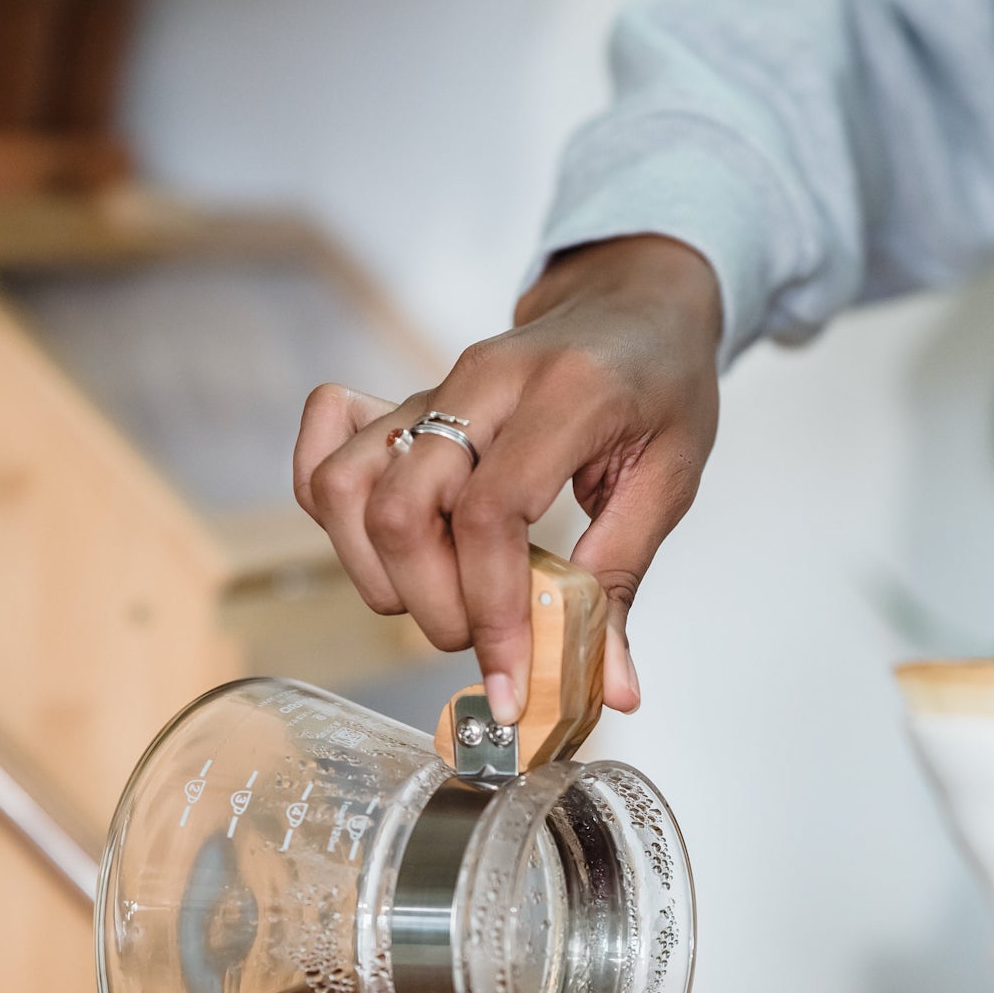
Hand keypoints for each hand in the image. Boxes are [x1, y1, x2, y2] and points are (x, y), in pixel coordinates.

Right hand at [293, 235, 721, 722]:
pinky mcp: (398, 401)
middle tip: (483, 637)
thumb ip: (623, 581)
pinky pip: (324, 450)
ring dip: (379, 573)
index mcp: (564, 394)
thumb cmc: (658, 385)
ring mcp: (429, 387)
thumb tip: (610, 687)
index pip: (491, 514)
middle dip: (435, 605)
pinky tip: (383, 547)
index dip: (493, 611)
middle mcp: (481, 381)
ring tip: (440, 601)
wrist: (633, 304)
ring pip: (345, 487)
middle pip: (403, 509)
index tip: (510, 681)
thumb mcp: (669, 482)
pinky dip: (331, 510)